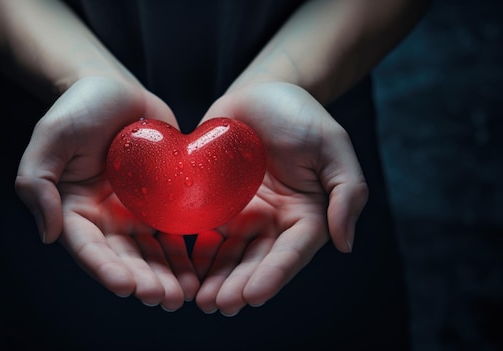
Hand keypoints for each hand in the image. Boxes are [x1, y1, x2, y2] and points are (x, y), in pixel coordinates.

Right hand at [15, 76, 198, 309]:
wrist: (115, 89)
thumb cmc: (78, 108)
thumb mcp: (50, 137)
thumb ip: (37, 182)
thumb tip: (48, 235)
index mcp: (73, 210)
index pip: (87, 247)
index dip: (105, 269)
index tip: (127, 286)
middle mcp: (104, 218)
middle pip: (123, 258)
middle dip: (143, 281)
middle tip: (164, 299)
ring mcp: (134, 212)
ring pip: (151, 252)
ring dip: (167, 275)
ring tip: (186, 293)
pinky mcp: (161, 202)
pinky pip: (173, 232)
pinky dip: (185, 252)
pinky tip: (201, 268)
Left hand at [192, 82, 368, 315]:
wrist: (262, 92)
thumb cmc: (300, 114)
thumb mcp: (333, 145)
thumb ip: (347, 191)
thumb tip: (344, 243)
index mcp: (306, 215)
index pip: (291, 252)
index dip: (273, 275)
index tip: (252, 296)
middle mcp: (275, 221)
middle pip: (257, 261)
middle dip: (238, 285)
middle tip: (218, 305)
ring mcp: (244, 215)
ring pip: (229, 255)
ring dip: (215, 278)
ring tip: (199, 298)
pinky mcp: (217, 204)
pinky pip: (205, 233)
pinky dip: (196, 253)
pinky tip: (182, 268)